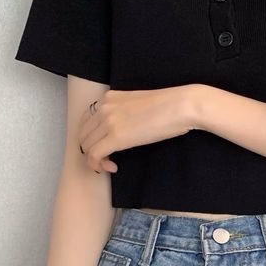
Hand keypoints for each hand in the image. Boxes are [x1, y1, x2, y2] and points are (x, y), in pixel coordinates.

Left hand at [77, 84, 203, 172]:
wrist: (182, 105)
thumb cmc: (170, 106)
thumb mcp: (139, 103)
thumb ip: (125, 112)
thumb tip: (124, 128)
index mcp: (109, 97)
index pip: (87, 120)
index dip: (92, 137)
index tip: (104, 147)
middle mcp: (104, 107)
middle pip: (83, 134)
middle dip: (91, 150)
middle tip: (108, 159)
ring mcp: (108, 121)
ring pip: (86, 146)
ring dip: (95, 160)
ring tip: (111, 165)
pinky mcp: (116, 137)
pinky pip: (94, 155)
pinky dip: (99, 165)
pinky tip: (114, 167)